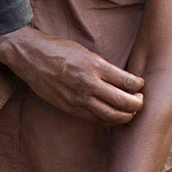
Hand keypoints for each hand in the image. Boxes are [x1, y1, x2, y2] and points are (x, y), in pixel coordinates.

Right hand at [2, 29, 143, 125]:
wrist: (31, 58)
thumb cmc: (59, 51)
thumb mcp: (86, 52)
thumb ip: (103, 68)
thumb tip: (124, 81)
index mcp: (94, 66)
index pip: (126, 81)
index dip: (138, 85)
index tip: (140, 84)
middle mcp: (88, 84)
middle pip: (123, 102)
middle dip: (137, 104)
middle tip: (140, 101)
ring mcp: (79, 99)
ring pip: (110, 115)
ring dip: (125, 116)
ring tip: (130, 112)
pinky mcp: (70, 108)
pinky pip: (95, 119)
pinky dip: (108, 120)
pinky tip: (113, 116)